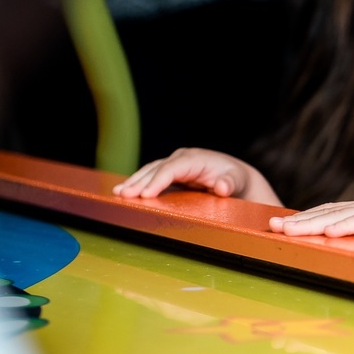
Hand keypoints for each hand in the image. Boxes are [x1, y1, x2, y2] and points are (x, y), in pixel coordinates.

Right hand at [112, 148, 282, 205]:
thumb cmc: (234, 178)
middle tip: (123, 195)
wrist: (234, 177)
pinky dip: (138, 184)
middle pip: (156, 169)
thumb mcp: (235, 181)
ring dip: (134, 182)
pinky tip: (124, 192)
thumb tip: (222, 187)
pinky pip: (151, 177)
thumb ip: (230, 183)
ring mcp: (174, 165)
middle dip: (139, 182)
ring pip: (150, 172)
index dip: (158, 181)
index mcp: (194, 158)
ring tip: (118, 194)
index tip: (146, 194)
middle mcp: (181, 159)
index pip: (172, 168)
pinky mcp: (170, 174)